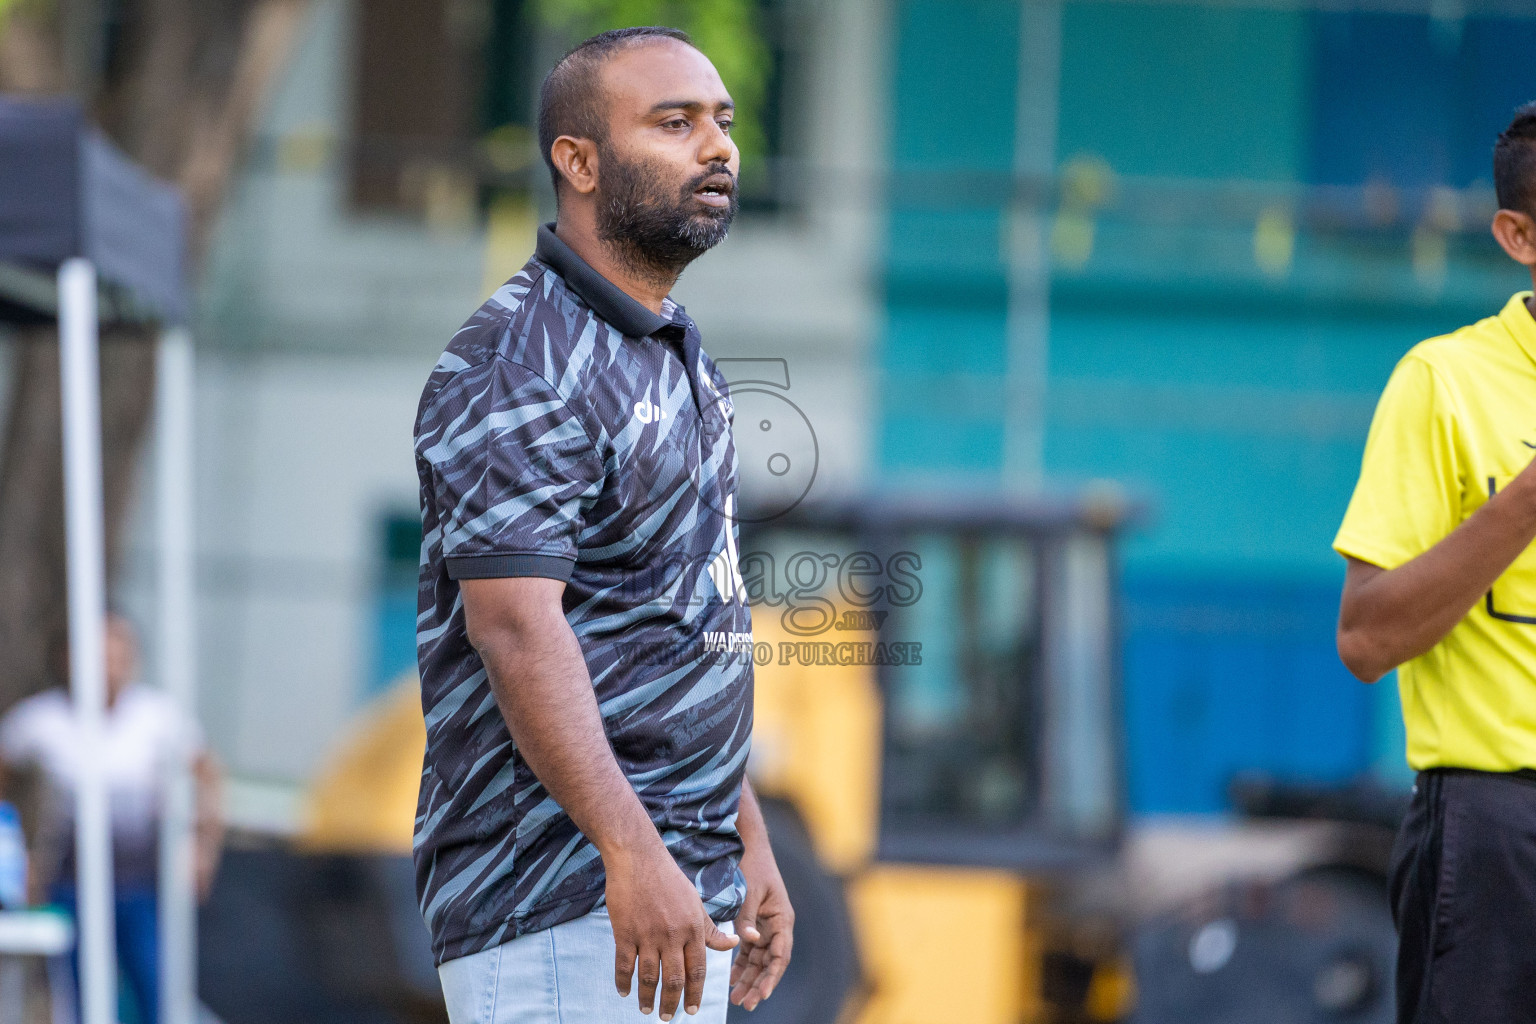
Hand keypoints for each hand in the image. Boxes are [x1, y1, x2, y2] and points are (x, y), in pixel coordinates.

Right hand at [606, 839, 738, 1019]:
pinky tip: (624, 991)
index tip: (692, 1010)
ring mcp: (647, 934)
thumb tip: (733, 943)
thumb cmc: (670, 879)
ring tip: (647, 1009)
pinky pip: (624, 964)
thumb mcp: (696, 902)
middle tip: (668, 1018)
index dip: (695, 993)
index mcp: (693, 928)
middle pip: (674, 979)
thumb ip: (711, 928)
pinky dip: (623, 981)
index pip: (697, 970)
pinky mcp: (624, 931)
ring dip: (648, 998)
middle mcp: (672, 934)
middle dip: (672, 1003)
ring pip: (649, 977)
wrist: (638, 857)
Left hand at [730, 841, 793, 1010]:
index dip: (771, 978)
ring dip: (749, 978)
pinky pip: (750, 951)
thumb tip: (749, 941)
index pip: (780, 956)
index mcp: (782, 919)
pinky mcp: (754, 924)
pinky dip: (742, 965)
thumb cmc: (752, 866)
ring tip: (737, 998)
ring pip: (759, 960)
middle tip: (745, 1004)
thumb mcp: (750, 892)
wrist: (749, 846)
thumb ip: (748, 918)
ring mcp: (766, 926)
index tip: (760, 994)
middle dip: (758, 984)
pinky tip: (733, 979)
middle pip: (770, 963)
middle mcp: (777, 926)